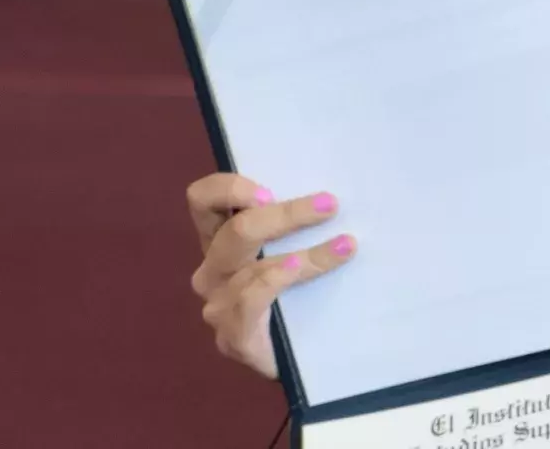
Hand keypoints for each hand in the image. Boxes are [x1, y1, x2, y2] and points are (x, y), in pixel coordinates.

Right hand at [186, 173, 356, 379]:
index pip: (203, 201)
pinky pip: (252, 298)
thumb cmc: (297, 295)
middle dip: (286, 214)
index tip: (270, 190)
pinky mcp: (234, 336)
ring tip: (346, 245)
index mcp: (220, 240)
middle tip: (330, 205)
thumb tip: (330, 194)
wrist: (300, 359)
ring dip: (307, 251)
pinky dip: (279, 278)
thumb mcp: (291, 249)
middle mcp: (213, 270)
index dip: (229, 189)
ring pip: (254, 265)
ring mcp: (219, 305)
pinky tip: (301, 268)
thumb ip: (293, 225)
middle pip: (237, 231)